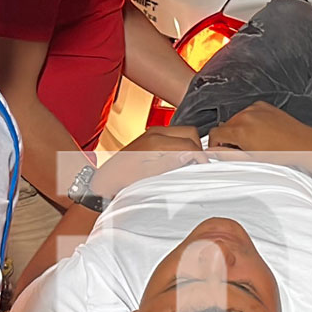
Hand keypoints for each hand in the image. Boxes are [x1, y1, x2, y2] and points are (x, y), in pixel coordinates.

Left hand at [91, 127, 205, 197]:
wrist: (106, 178)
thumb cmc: (122, 179)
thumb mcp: (147, 176)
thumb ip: (169, 164)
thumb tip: (190, 156)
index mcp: (155, 142)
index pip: (189, 143)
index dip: (200, 156)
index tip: (205, 167)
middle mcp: (156, 132)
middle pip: (190, 132)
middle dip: (197, 147)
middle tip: (197, 165)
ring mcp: (154, 132)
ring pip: (184, 132)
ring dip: (190, 145)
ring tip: (188, 162)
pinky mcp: (153, 135)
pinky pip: (175, 135)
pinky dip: (182, 144)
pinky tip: (178, 158)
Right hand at [210, 102, 311, 154]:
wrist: (303, 145)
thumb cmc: (281, 155)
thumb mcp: (250, 159)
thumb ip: (227, 155)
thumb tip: (213, 152)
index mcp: (240, 129)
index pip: (214, 133)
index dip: (215, 144)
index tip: (220, 150)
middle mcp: (246, 115)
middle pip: (225, 125)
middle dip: (228, 137)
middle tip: (240, 149)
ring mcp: (256, 109)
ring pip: (236, 118)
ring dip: (239, 129)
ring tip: (253, 141)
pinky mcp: (264, 105)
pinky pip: (249, 112)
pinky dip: (250, 120)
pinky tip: (260, 132)